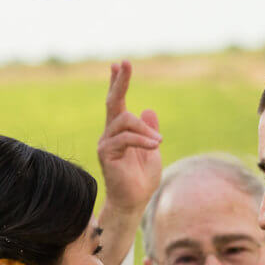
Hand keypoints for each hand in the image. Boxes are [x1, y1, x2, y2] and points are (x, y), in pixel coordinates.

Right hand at [97, 60, 162, 214]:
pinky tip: (155, 146)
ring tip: (158, 142)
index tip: (119, 65)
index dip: (118, 83)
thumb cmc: (142, 179)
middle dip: (120, 82)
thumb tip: (148, 110)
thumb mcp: (152, 150)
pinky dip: (142, 140)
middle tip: (125, 63)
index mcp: (121, 131)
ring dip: (145, 129)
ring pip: (125, 119)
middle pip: (113, 101)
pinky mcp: (106, 153)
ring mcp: (106, 142)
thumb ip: (149, 131)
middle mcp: (110, 133)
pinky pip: (125, 137)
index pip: (117, 102)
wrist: (134, 201)